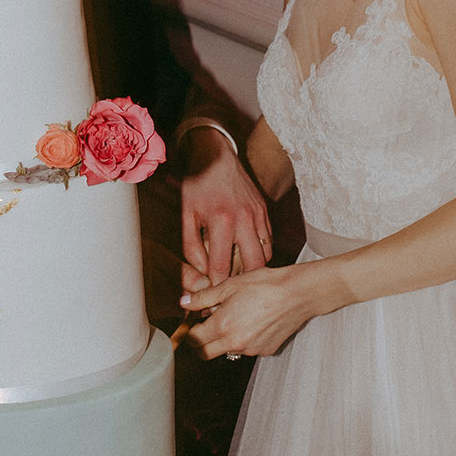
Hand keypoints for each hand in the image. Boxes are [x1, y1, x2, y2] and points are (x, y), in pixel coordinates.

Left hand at [179, 260, 318, 358]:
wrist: (297, 294)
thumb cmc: (265, 285)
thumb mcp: (229, 285)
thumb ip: (204, 298)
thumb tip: (185, 303)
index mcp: (223, 326)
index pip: (193, 340)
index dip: (189, 331)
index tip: (193, 323)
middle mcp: (235, 343)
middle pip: (205, 353)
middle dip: (201, 342)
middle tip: (207, 326)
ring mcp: (251, 350)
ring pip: (227, 351)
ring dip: (225, 339)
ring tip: (237, 317)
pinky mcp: (266, 351)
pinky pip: (247, 349)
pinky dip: (245, 339)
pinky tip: (254, 322)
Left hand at [180, 128, 271, 288]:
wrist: (216, 157)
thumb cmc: (198, 186)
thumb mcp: (186, 215)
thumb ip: (191, 247)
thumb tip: (201, 271)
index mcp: (221, 221)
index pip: (222, 267)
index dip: (216, 288)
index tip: (212, 299)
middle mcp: (244, 220)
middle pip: (252, 267)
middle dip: (242, 284)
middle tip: (230, 292)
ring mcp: (258, 216)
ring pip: (265, 256)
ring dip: (253, 269)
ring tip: (240, 277)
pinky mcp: (265, 212)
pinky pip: (268, 242)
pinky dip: (260, 253)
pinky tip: (248, 257)